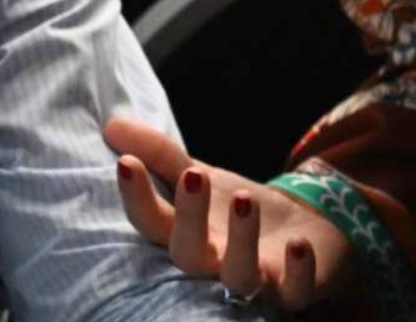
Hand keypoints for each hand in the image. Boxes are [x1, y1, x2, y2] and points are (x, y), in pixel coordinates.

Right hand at [106, 116, 356, 309]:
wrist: (304, 231)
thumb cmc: (236, 211)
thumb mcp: (200, 176)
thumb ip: (160, 155)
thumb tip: (111, 124)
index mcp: (184, 236)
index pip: (152, 223)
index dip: (137, 198)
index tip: (127, 163)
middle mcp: (212, 264)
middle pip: (189, 255)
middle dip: (189, 218)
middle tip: (195, 176)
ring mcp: (254, 278)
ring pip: (239, 275)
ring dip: (240, 241)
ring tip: (245, 201)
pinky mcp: (295, 287)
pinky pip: (296, 290)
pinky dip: (297, 271)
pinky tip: (298, 244)